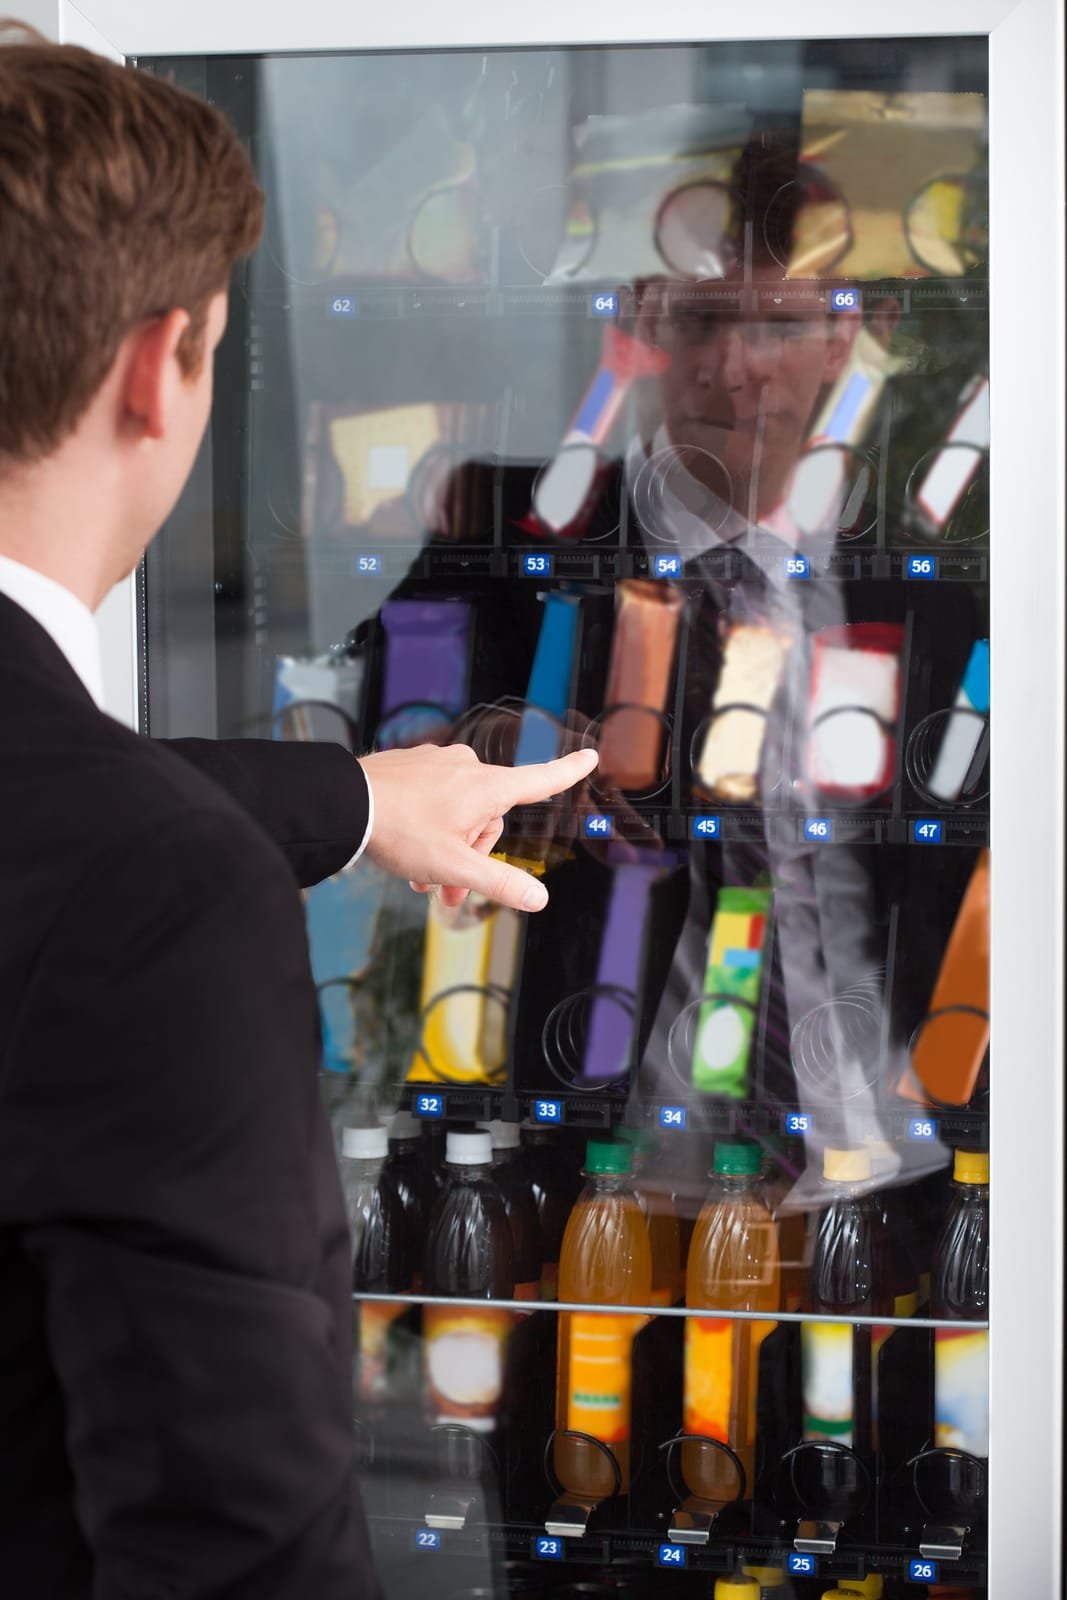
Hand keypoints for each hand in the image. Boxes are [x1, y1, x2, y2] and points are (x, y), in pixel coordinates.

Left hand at [357, 744, 598, 910]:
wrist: (345, 802)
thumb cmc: (401, 831)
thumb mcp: (453, 865)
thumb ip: (498, 883)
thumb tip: (539, 899)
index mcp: (487, 787)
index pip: (540, 780)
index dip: (568, 772)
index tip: (591, 756)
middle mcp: (467, 766)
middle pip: (489, 817)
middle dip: (472, 855)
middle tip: (447, 892)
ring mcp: (438, 762)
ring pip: (458, 810)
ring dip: (447, 846)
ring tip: (420, 879)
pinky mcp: (412, 764)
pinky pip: (433, 797)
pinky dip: (428, 825)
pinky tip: (407, 848)